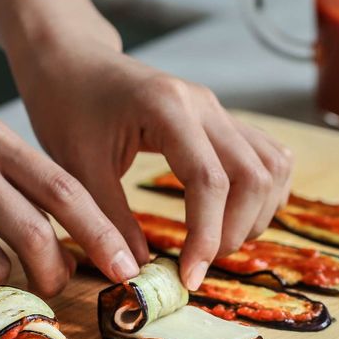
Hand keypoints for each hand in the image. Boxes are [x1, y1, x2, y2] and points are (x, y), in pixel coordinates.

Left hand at [12, 31, 293, 289]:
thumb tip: (136, 271)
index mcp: (167, 108)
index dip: (206, 237)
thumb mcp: (77, 168)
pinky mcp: (222, 118)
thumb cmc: (67, 106)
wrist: (72, 61)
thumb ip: (110, 220)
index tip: (191, 277)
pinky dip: (263, 192)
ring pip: (271, 166)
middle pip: (253, 176)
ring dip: (255, 213)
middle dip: (235, 231)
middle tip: (202, 262)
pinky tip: (236, 214)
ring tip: (219, 241)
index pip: (209, 181)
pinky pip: (267, 156)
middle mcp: (204, 104)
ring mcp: (219, 108)